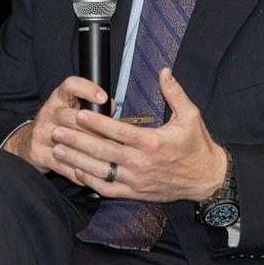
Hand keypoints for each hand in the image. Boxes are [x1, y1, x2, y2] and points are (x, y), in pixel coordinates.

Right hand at [2, 75, 110, 173]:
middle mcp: (48, 113)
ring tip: (105, 158)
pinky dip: (78, 172)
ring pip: (69, 141)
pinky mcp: (38, 153)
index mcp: (58, 98)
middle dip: (93, 129)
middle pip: (72, 117)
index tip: (103, 98)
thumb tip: (111, 107)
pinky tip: (91, 175)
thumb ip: (90, 107)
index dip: (87, 89)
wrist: (26, 144)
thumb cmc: (57, 124)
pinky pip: (62, 164)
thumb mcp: (69, 109)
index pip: (70, 85)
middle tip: (112, 138)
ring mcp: (42, 133)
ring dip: (88, 151)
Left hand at [50, 68, 225, 203]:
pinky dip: (89, 181)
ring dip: (76, 160)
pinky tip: (75, 170)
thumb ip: (174, 92)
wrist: (206, 179)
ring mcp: (136, 181)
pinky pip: (107, 189)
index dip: (96, 123)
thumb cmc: (197, 146)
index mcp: (152, 143)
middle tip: (57, 130)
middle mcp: (141, 164)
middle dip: (77, 140)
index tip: (79, 114)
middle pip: (102, 152)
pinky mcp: (135, 193)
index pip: (117, 132)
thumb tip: (164, 71)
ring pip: (100, 171)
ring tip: (57, 149)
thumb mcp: (190, 115)